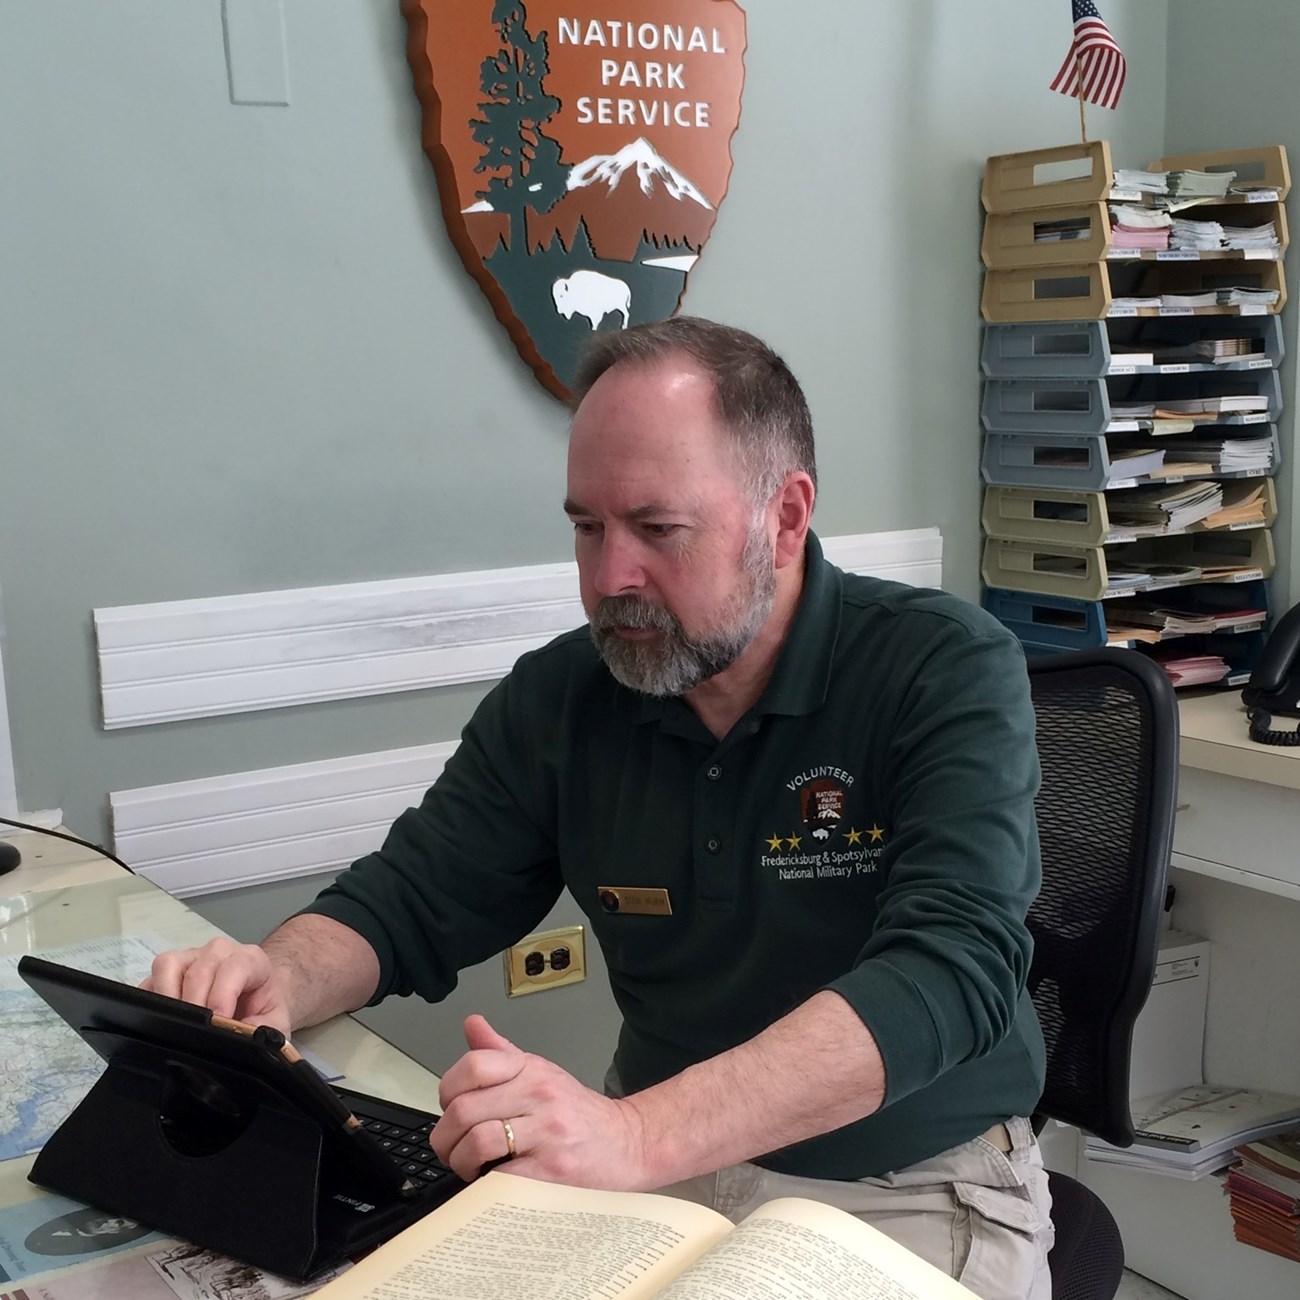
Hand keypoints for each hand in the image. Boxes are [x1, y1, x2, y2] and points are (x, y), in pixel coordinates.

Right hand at [143, 937, 292, 1036]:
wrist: (254, 1000)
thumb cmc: (262, 1010)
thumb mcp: (274, 1023)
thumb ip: (266, 1030)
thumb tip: (244, 1039)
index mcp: (249, 959)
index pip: (234, 967)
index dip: (223, 994)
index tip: (219, 1021)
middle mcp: (218, 952)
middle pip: (199, 971)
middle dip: (195, 1007)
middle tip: (194, 1036)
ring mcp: (189, 957)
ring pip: (168, 966)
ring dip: (168, 999)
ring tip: (174, 1028)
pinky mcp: (166, 971)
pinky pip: (149, 978)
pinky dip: (149, 1001)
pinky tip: (158, 1022)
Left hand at [432, 1015, 651, 1189]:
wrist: (628, 1142)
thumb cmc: (579, 1114)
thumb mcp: (541, 1072)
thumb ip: (500, 1053)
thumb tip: (471, 1024)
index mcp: (530, 1069)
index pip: (472, 1066)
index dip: (447, 1092)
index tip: (450, 1110)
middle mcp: (538, 1092)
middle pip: (464, 1109)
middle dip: (446, 1138)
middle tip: (452, 1149)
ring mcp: (547, 1130)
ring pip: (477, 1141)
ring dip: (461, 1162)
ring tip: (470, 1168)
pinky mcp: (553, 1168)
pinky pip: (501, 1176)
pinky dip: (486, 1184)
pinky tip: (492, 1183)